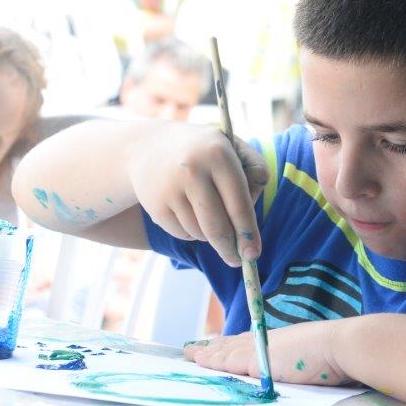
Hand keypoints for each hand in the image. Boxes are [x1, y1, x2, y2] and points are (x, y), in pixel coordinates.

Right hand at [126, 123, 268, 266]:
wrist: (149, 146)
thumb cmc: (204, 151)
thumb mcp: (233, 146)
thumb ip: (255, 170)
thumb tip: (252, 213)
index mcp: (219, 155)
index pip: (239, 205)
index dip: (248, 234)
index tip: (253, 255)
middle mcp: (193, 171)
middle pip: (218, 228)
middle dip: (230, 249)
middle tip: (236, 260)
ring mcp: (171, 189)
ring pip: (201, 234)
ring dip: (210, 236)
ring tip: (207, 214)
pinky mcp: (156, 205)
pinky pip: (183, 234)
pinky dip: (192, 232)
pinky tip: (188, 212)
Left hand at [183, 319, 348, 385]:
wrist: (339, 346)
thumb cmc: (335, 352)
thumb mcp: (312, 354)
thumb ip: (298, 360)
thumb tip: (298, 368)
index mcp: (281, 340)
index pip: (251, 340)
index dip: (233, 342)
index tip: (220, 341)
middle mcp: (267, 340)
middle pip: (234, 343)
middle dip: (214, 347)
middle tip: (196, 348)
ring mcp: (261, 349)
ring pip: (227, 351)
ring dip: (207, 353)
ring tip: (191, 354)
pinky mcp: (256, 360)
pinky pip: (228, 361)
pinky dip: (213, 361)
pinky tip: (200, 361)